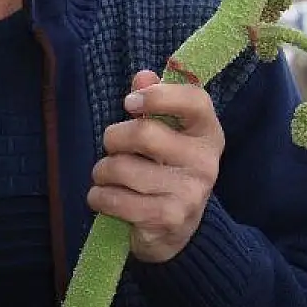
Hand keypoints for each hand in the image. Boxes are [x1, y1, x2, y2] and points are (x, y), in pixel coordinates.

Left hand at [87, 70, 224, 262]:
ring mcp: (189, 193)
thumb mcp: (165, 134)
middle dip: (113, 138)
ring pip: (121, 168)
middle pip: (143, 133)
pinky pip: (114, 199)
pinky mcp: (168, 218)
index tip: (129, 104)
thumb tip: (142, 76)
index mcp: (207, 133)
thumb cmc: (164, 170)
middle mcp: (205, 162)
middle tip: (111, 147)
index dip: (157, 95)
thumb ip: (154, 102)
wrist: (176, 231)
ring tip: (109, 178)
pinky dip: (99, 197)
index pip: (194, 100)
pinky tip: (105, 199)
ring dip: (102, 172)